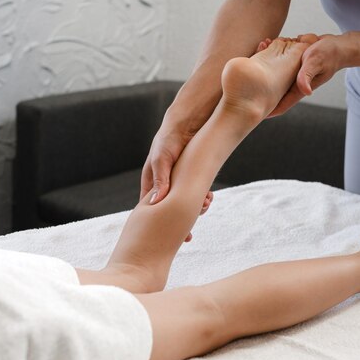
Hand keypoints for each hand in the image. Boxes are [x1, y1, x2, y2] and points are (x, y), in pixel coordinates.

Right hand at [140, 126, 213, 241]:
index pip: (151, 210)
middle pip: (169, 210)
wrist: (186, 123)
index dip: (158, 224)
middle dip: (181, 219)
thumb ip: (160, 180)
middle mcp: (163, 185)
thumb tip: (155, 202)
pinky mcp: (191, 177)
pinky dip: (201, 197)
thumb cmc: (168, 140)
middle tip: (191, 229)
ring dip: (194, 208)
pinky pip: (195, 193)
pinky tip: (209, 197)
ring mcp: (177, 182)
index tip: (168, 236)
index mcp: (150, 183)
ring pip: (184, 203)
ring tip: (204, 206)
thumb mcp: (161, 160)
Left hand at [259, 33, 347, 116]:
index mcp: (299, 89)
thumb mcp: (316, 61)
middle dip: (258, 91)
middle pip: (273, 94)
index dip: (267, 111)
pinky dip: (269, 58)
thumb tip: (305, 91)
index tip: (252, 115)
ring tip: (251, 57)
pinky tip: (263, 45)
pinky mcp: (292, 67)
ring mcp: (293, 76)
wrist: (338, 46)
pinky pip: (277, 66)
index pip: (281, 105)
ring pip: (273, 79)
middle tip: (242, 86)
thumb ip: (307, 75)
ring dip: (262, 70)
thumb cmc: (329, 54)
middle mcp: (294, 85)